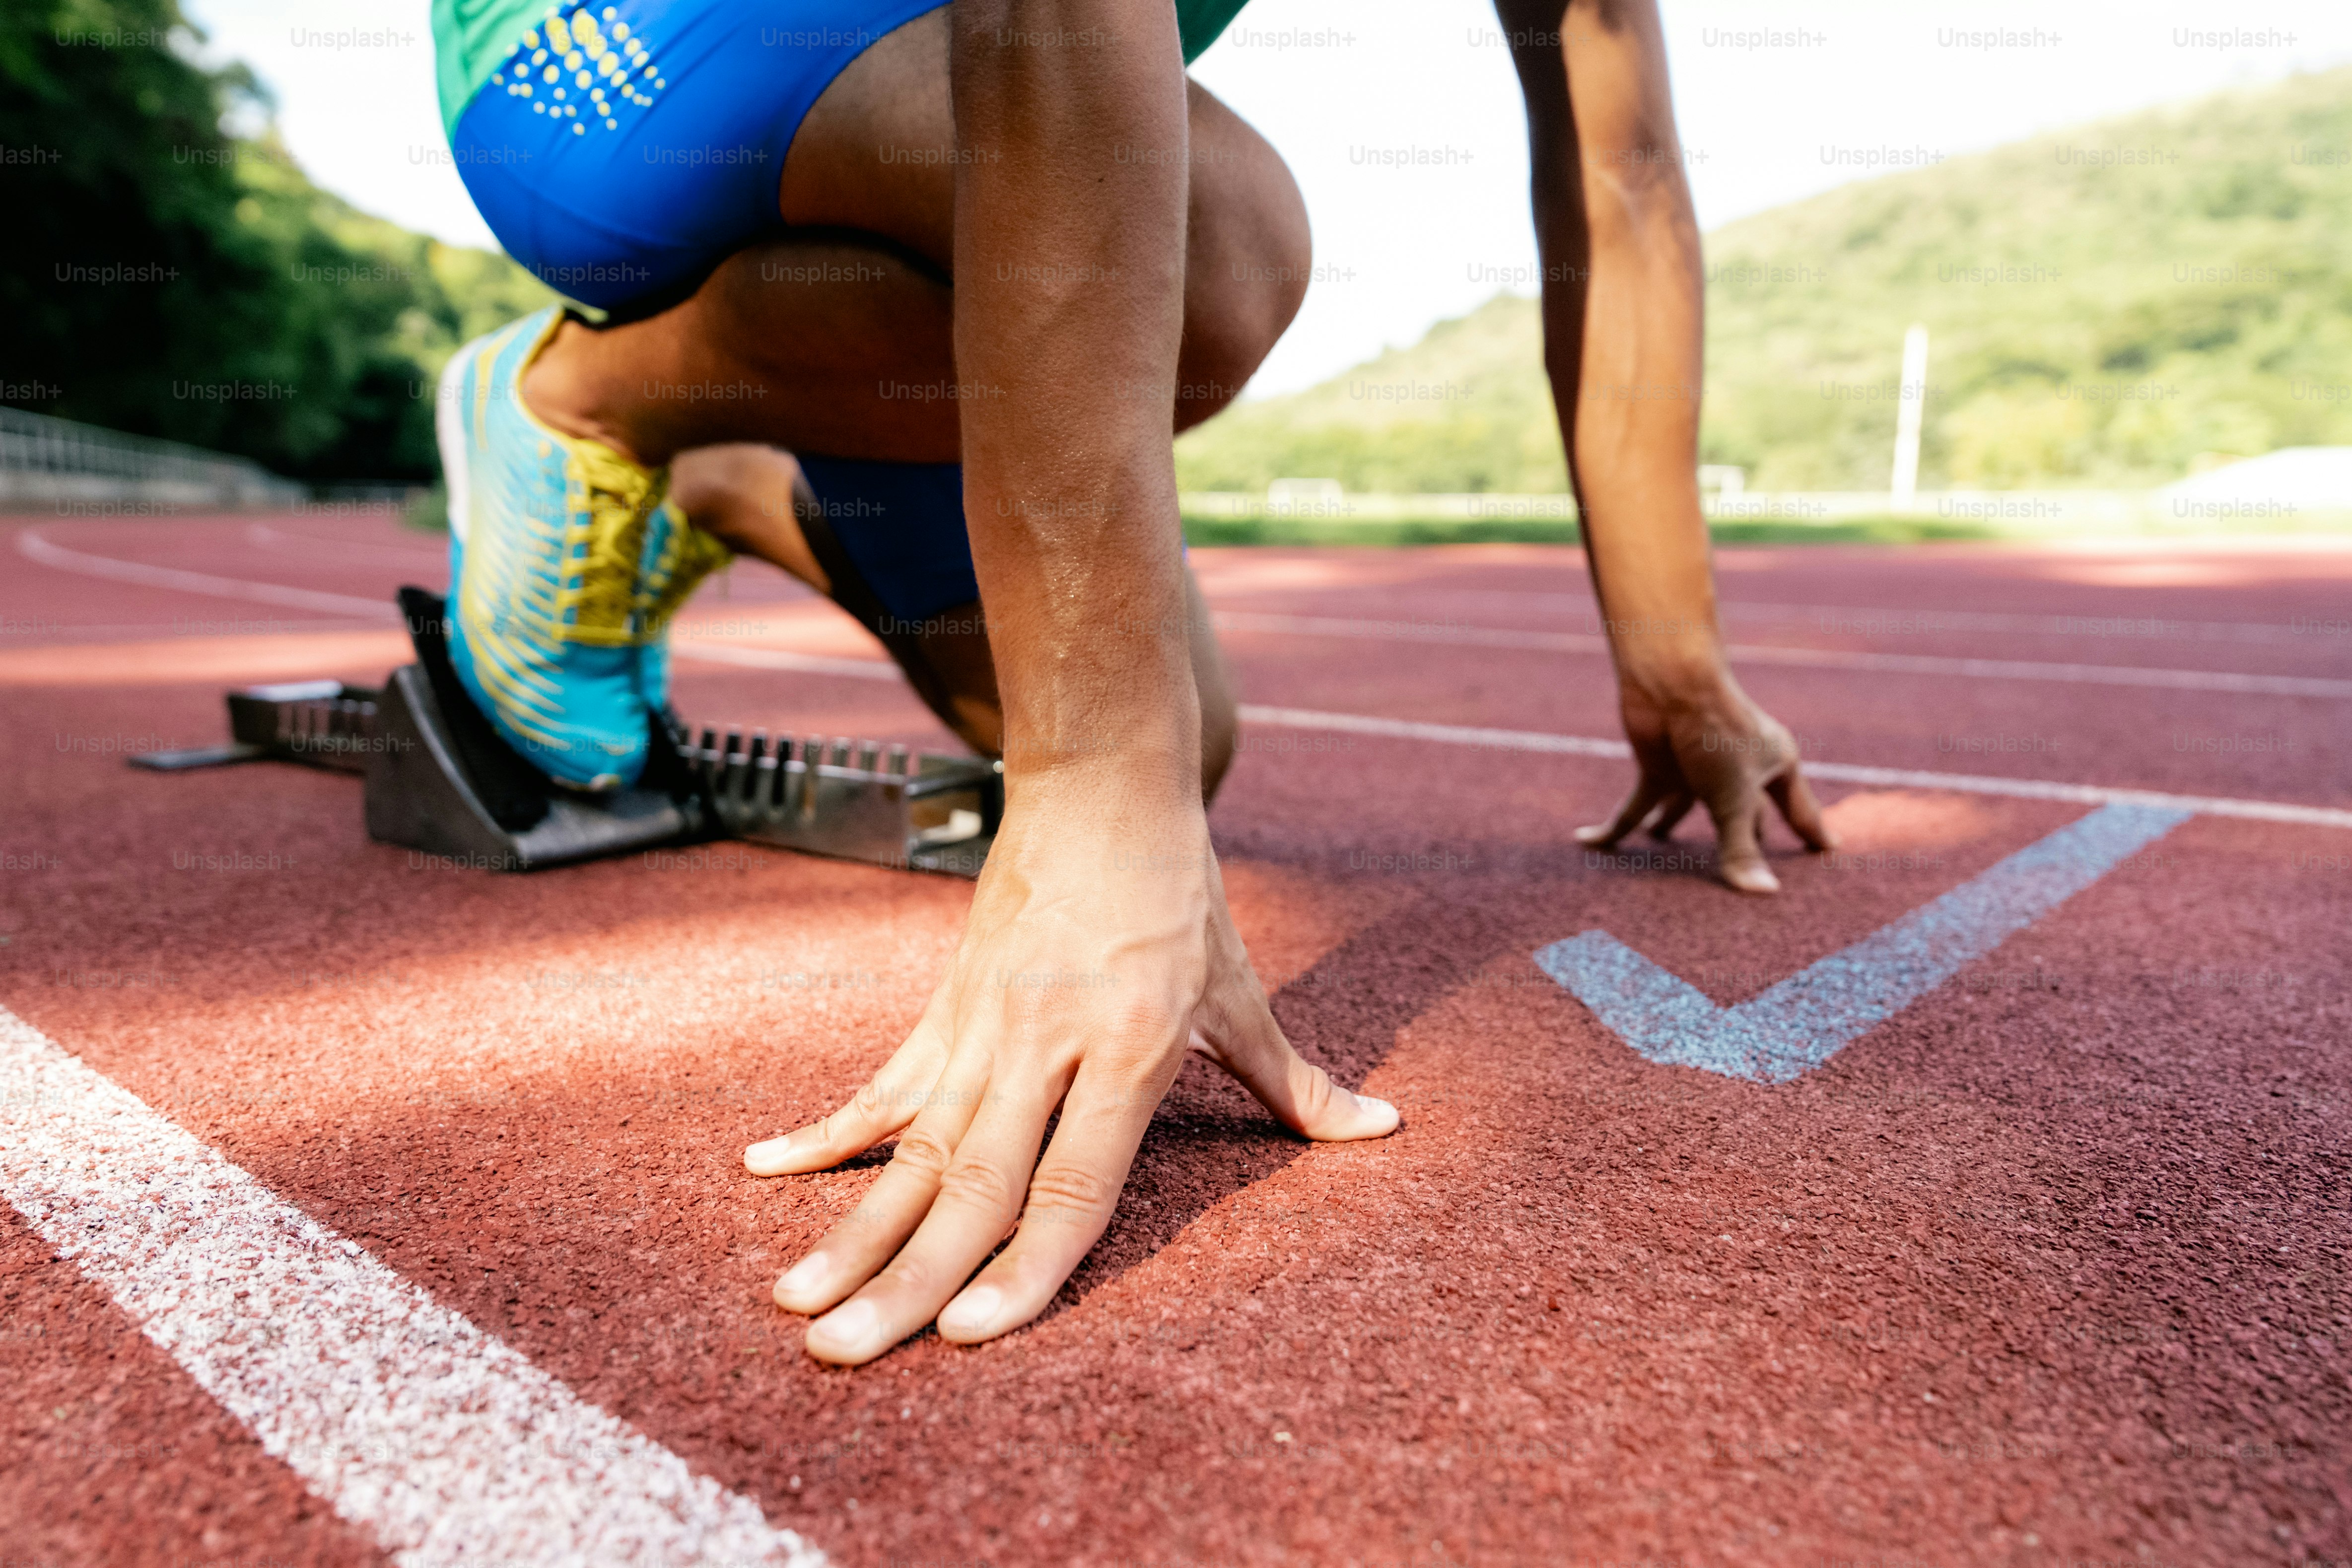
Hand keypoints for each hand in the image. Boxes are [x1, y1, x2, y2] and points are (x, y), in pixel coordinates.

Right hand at [742, 787, 1396, 1364]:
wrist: (1102, 783)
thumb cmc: (1179, 893)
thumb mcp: (1241, 990)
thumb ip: (1295, 1081)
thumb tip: (1381, 1133)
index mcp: (1130, 1049)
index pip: (1073, 1187)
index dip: (1024, 1268)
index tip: (967, 1336)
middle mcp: (1047, 1047)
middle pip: (971, 1186)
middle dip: (905, 1282)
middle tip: (840, 1358)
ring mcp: (983, 1027)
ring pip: (912, 1150)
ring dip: (851, 1232)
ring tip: (797, 1307)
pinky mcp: (945, 1006)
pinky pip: (880, 1085)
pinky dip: (823, 1133)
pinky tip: (761, 1169)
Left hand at [1576, 662, 1834, 893]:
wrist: (1670, 683)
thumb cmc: (1717, 731)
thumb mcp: (1733, 799)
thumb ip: (1741, 849)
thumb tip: (1764, 895)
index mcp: (1774, 766)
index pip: (1799, 811)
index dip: (1811, 834)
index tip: (1827, 854)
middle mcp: (1737, 769)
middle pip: (1743, 819)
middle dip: (1743, 846)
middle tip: (1748, 881)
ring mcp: (1696, 770)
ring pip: (1684, 811)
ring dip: (1671, 831)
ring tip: (1665, 854)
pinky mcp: (1657, 768)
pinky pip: (1633, 806)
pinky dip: (1613, 828)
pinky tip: (1586, 842)